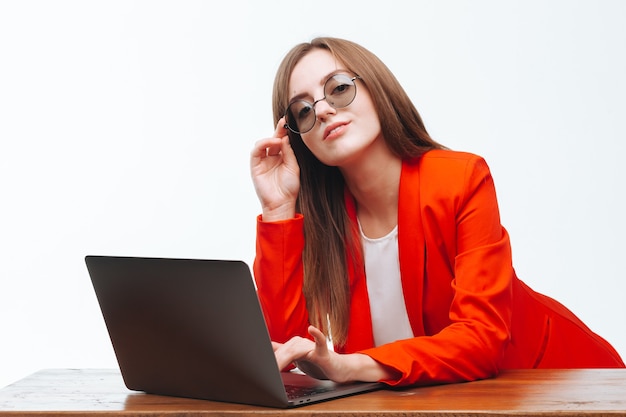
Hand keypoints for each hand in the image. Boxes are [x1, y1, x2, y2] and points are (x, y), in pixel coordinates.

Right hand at [250, 118, 299, 220]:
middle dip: (278, 130)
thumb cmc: (289, 188)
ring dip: (271, 138)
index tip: (289, 122)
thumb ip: (289, 152)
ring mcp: (262, 162)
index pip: (282, 141)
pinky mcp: (255, 166)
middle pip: (273, 140)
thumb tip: (285, 138)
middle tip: (284, 122)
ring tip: (280, 138)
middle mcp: (271, 158)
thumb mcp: (293, 167)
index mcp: (282, 158)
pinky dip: (263, 144)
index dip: (284, 132)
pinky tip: (273, 143)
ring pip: (263, 144)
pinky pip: (256, 152)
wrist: (282, 203)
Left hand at [272, 326, 396, 382]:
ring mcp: (311, 346)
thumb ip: (283, 352)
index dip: (266, 356)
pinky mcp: (323, 352)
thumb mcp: (297, 359)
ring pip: (295, 351)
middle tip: (264, 374)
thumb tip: (267, 347)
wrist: (339, 369)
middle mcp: (300, 342)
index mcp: (293, 344)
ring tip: (276, 368)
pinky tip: (312, 329)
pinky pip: (320, 342)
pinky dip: (317, 335)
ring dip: (284, 359)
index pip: (276, 351)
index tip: (255, 362)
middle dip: (273, 363)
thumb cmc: (319, 363)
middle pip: (283, 352)